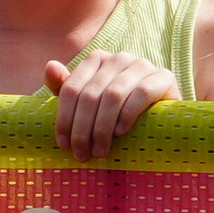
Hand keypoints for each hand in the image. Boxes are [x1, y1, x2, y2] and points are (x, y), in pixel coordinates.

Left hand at [44, 48, 181, 155]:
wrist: (159, 117)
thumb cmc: (116, 112)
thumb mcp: (87, 102)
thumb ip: (65, 87)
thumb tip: (50, 66)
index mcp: (96, 59)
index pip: (72, 89)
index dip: (64, 119)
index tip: (64, 146)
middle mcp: (118, 57)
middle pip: (90, 95)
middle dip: (82, 130)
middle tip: (82, 155)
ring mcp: (142, 65)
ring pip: (113, 95)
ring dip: (102, 128)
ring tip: (100, 150)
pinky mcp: (163, 77)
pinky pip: (142, 93)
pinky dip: (128, 114)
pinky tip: (120, 132)